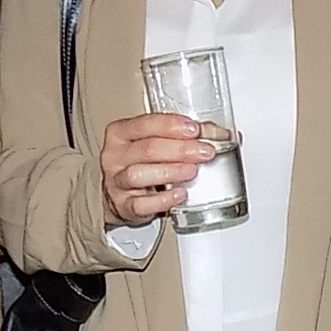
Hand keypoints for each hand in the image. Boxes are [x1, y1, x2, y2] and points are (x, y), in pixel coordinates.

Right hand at [99, 112, 219, 226]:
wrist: (120, 195)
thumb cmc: (140, 163)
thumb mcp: (155, 143)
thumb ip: (181, 135)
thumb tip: (214, 133)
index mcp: (121, 133)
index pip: (145, 124)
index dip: (172, 126)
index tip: (195, 129)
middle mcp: (115, 156)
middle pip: (147, 149)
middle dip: (180, 149)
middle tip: (204, 151)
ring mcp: (117, 182)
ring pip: (139, 175)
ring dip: (170, 172)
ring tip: (192, 171)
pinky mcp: (123, 206)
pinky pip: (140, 205)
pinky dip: (162, 200)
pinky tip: (179, 194)